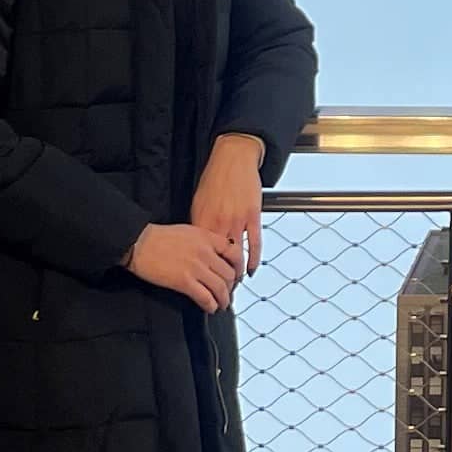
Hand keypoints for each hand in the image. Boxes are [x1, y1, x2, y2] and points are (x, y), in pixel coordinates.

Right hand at [128, 221, 240, 310]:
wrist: (140, 242)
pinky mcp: (184, 281)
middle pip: (230, 274)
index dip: (239, 267)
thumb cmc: (159, 237)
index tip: (237, 275)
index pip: (235, 253)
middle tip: (228, 293)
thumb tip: (215, 254)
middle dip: (231, 287)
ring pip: (221, 288)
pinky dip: (211, 305)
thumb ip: (205, 241)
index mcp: (207, 237)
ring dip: (224, 299)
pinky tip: (210, 308)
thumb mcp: (189, 231)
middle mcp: (205, 252)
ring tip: (222, 304)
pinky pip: (205, 297)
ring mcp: (195, 267)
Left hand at [190, 133, 268, 275]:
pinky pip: (254, 242)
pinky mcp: (252, 215)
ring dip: (236, 273)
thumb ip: (199, 224)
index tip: (200, 283)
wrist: (232, 158)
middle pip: (217, 258)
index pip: (200, 253)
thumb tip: (197, 244)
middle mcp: (218, 222)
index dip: (200, 270)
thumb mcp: (198, 201)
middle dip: (218, 277)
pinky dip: (254, 259)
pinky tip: (252, 270)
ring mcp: (237, 220)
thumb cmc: (214, 179)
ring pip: (236, 254)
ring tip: (234, 286)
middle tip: (219, 293)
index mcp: (202, 219)